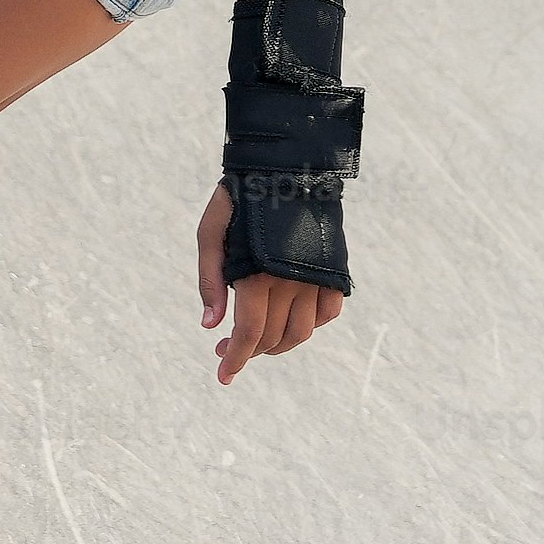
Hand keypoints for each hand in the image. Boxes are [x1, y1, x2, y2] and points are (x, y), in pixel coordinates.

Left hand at [192, 184, 344, 384]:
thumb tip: (210, 326)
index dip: (236, 359)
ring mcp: (316, 276)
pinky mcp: (334, 270)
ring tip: (258, 340)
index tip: (224, 377)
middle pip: (274, 338)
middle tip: (228, 350)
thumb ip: (210, 280)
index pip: (249, 333)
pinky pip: (328, 313)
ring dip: (279, 345)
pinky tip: (290, 320)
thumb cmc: (240, 199)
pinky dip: (311, 325)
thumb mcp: (210, 233)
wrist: (286, 166)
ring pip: (302, 332)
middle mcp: (291, 280)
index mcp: (258, 273)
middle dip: (250, 353)